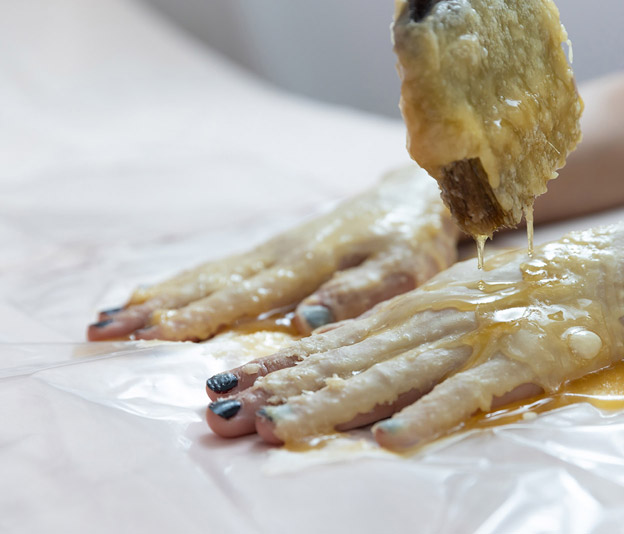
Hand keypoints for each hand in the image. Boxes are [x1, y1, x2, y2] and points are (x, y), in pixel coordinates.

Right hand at [87, 166, 458, 340]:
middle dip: (156, 311)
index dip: (199, 316)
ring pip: (204, 276)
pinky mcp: (274, 252)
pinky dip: (180, 284)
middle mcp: (279, 255)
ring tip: (107, 318)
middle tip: (101, 332)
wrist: (412, 199)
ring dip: (155, 299)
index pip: (243, 295)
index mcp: (307, 263)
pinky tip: (153, 296)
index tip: (152, 334)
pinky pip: (218, 269)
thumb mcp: (401, 270)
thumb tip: (306, 321)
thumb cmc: (412, 242)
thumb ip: (356, 294)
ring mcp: (272, 251)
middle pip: (208, 285)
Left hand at [203, 200, 623, 449]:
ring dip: (334, 404)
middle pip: (345, 360)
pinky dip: (430, 416)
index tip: (223, 386)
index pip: (332, 341)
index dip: (275, 365)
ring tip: (279, 430)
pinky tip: (393, 441)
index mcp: (412, 309)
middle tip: (222, 414)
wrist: (606, 272)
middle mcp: (429, 322)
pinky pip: (468, 395)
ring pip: (391, 376)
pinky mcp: (518, 364)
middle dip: (279, 389)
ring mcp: (472, 342)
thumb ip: (404, 333)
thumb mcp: (452, 307)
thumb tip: (348, 363)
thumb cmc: (522, 294)